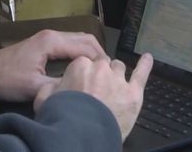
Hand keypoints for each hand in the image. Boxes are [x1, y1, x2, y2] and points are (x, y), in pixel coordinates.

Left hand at [0, 29, 105, 101]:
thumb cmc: (6, 79)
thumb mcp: (34, 87)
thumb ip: (59, 86)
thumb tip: (80, 88)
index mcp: (52, 42)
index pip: (86, 46)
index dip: (100, 60)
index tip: (109, 74)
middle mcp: (52, 35)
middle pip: (85, 39)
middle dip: (99, 54)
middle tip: (108, 73)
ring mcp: (47, 38)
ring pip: (77, 40)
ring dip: (90, 53)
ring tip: (99, 71)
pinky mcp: (43, 44)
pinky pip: (69, 44)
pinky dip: (80, 53)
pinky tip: (83, 68)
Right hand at [34, 53, 152, 140]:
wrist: (81, 134)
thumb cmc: (61, 117)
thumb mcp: (43, 100)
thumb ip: (49, 88)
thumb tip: (54, 85)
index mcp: (80, 66)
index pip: (84, 63)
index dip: (83, 75)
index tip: (81, 85)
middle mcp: (101, 68)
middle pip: (103, 64)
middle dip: (100, 73)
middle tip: (96, 88)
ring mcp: (119, 80)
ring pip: (119, 68)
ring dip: (116, 73)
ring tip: (113, 84)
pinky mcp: (133, 94)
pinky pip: (141, 74)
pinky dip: (145, 65)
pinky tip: (148, 58)